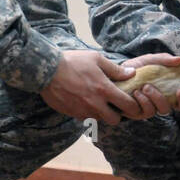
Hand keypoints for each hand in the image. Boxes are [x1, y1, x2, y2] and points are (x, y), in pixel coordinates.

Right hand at [41, 50, 175, 124]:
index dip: (134, 106)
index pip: (127, 105)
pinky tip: (85, 102)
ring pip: (100, 120)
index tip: (132, 102)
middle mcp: (95, 104)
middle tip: (115, 105)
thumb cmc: (73, 61)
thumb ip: (115, 69)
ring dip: (102, 114)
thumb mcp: (96, 59)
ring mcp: (83, 111)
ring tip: (99, 102)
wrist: (46, 70)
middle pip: (115, 120)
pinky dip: (88, 113)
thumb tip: (132, 74)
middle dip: (118, 114)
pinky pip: (85, 118)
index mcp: (104, 89)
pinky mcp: (72, 114)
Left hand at [124, 52, 179, 114]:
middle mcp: (160, 103)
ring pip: (159, 111)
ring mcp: (149, 109)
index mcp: (167, 93)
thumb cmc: (136, 69)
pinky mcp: (138, 113)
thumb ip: (164, 59)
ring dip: (153, 99)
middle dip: (162, 99)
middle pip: (169, 109)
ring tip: (143, 87)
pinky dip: (142, 102)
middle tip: (149, 86)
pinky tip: (136, 92)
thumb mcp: (150, 60)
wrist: (117, 74)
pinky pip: (145, 113)